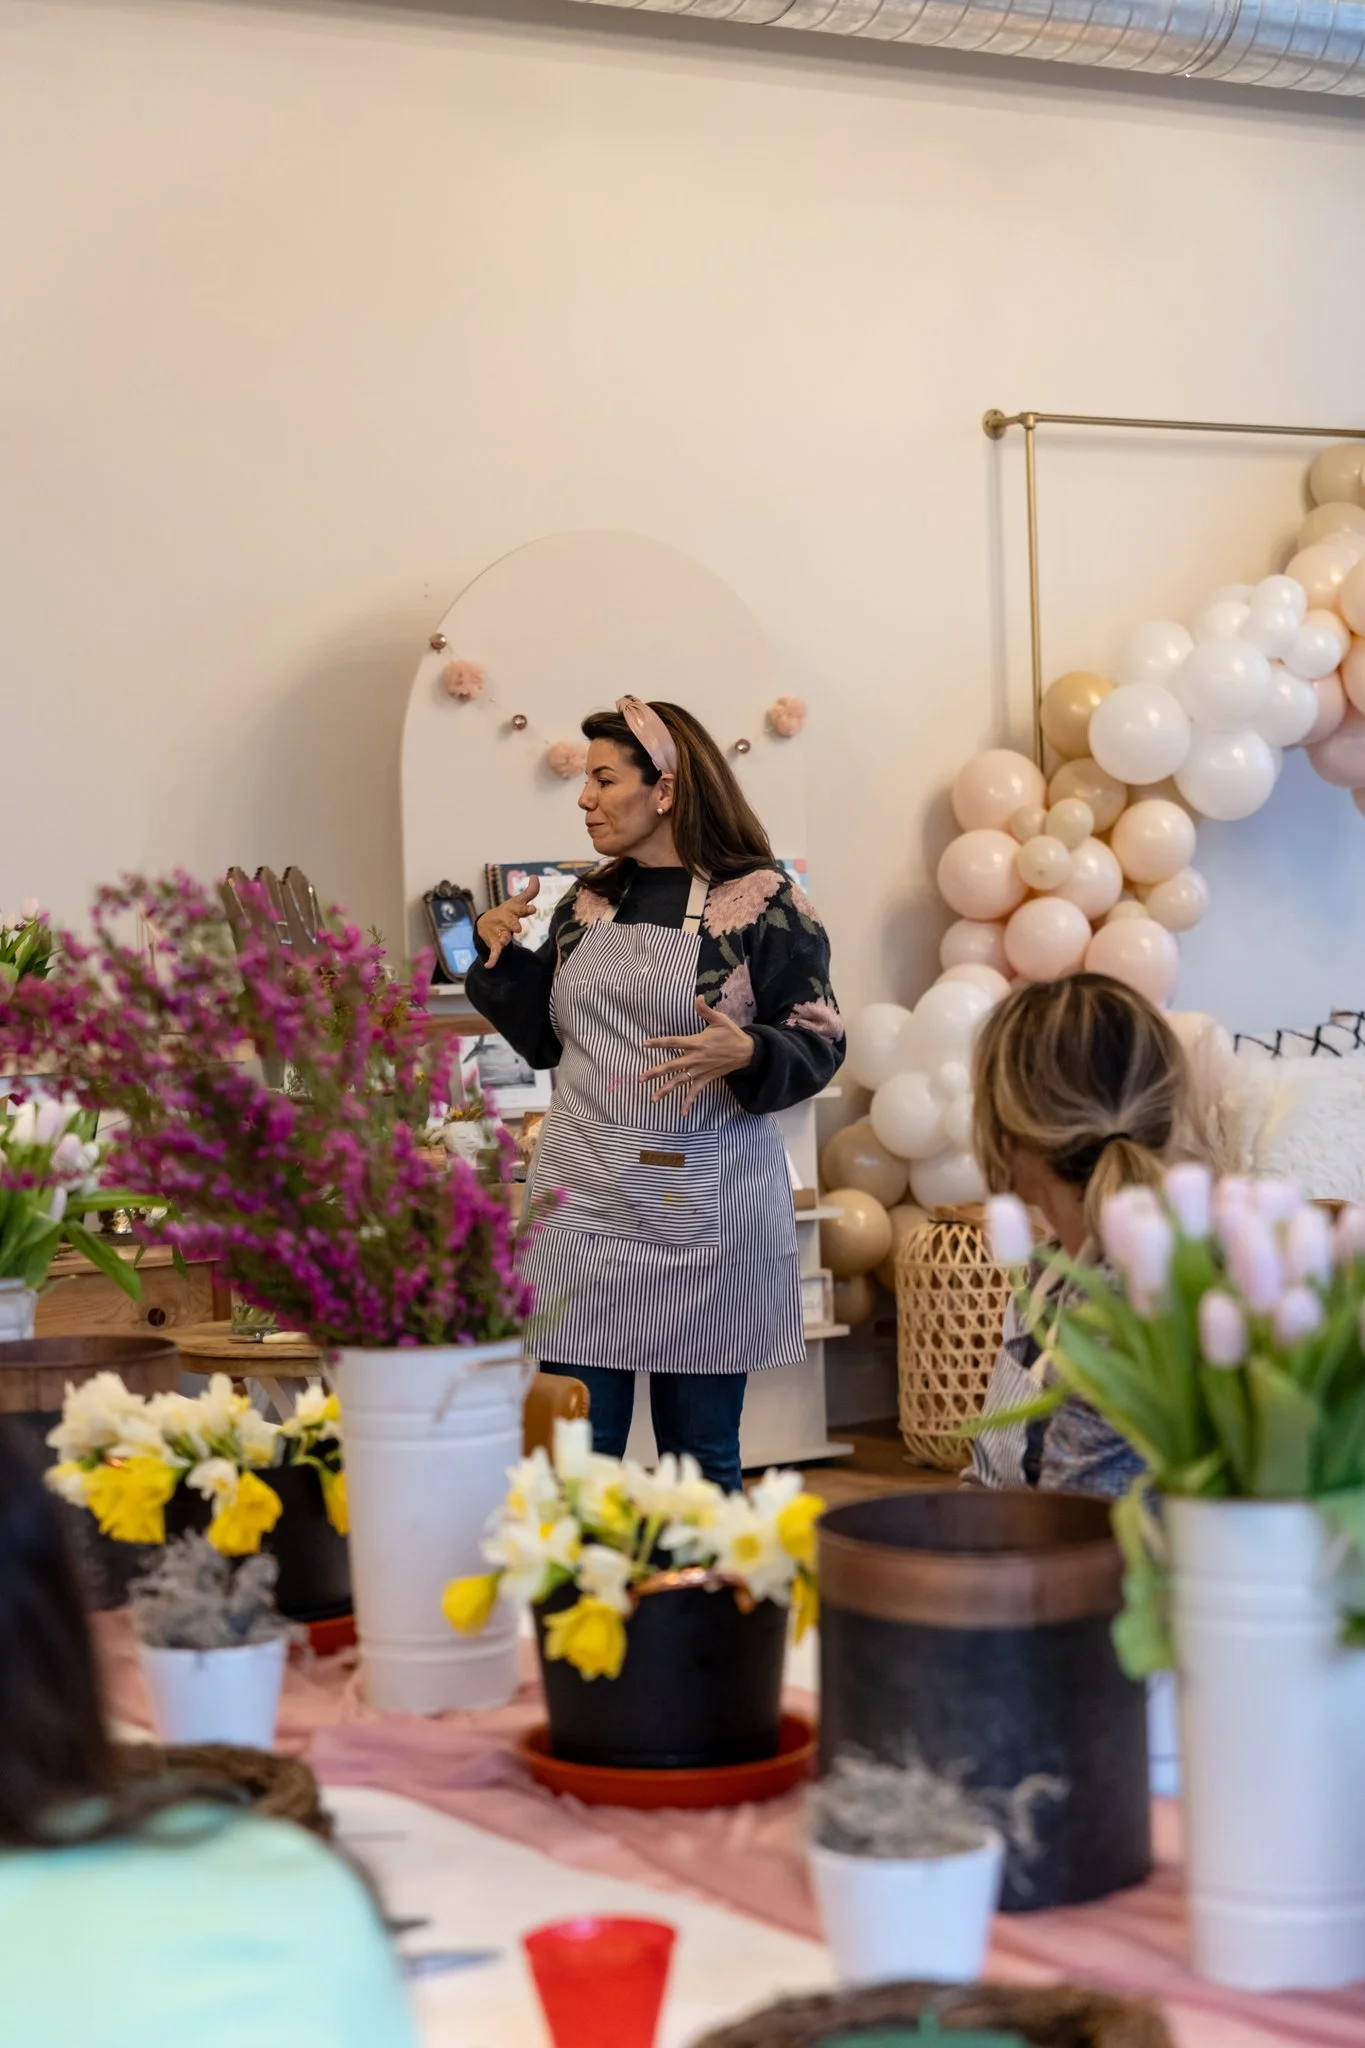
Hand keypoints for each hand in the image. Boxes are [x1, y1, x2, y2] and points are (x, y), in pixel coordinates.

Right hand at [476, 877, 539, 968]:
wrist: (485, 923)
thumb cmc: (507, 912)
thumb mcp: (517, 902)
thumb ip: (529, 892)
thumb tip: (535, 876)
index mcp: (512, 910)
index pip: (520, 908)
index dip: (526, 908)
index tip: (532, 909)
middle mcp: (505, 920)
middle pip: (510, 922)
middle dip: (513, 924)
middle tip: (517, 928)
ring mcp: (499, 932)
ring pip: (502, 936)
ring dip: (503, 938)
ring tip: (503, 940)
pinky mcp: (494, 943)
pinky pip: (494, 952)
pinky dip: (492, 959)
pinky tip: (489, 965)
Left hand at [641, 997, 755, 1112]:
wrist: (747, 1052)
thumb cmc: (731, 1034)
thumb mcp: (719, 1019)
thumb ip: (705, 1010)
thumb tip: (697, 996)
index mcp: (697, 1042)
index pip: (673, 1042)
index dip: (659, 1043)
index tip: (645, 1044)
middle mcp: (696, 1058)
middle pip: (672, 1066)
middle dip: (655, 1072)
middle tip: (640, 1078)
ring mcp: (700, 1070)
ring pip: (680, 1081)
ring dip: (666, 1090)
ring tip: (653, 1098)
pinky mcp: (706, 1079)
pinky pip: (695, 1092)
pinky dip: (688, 1102)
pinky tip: (681, 1113)